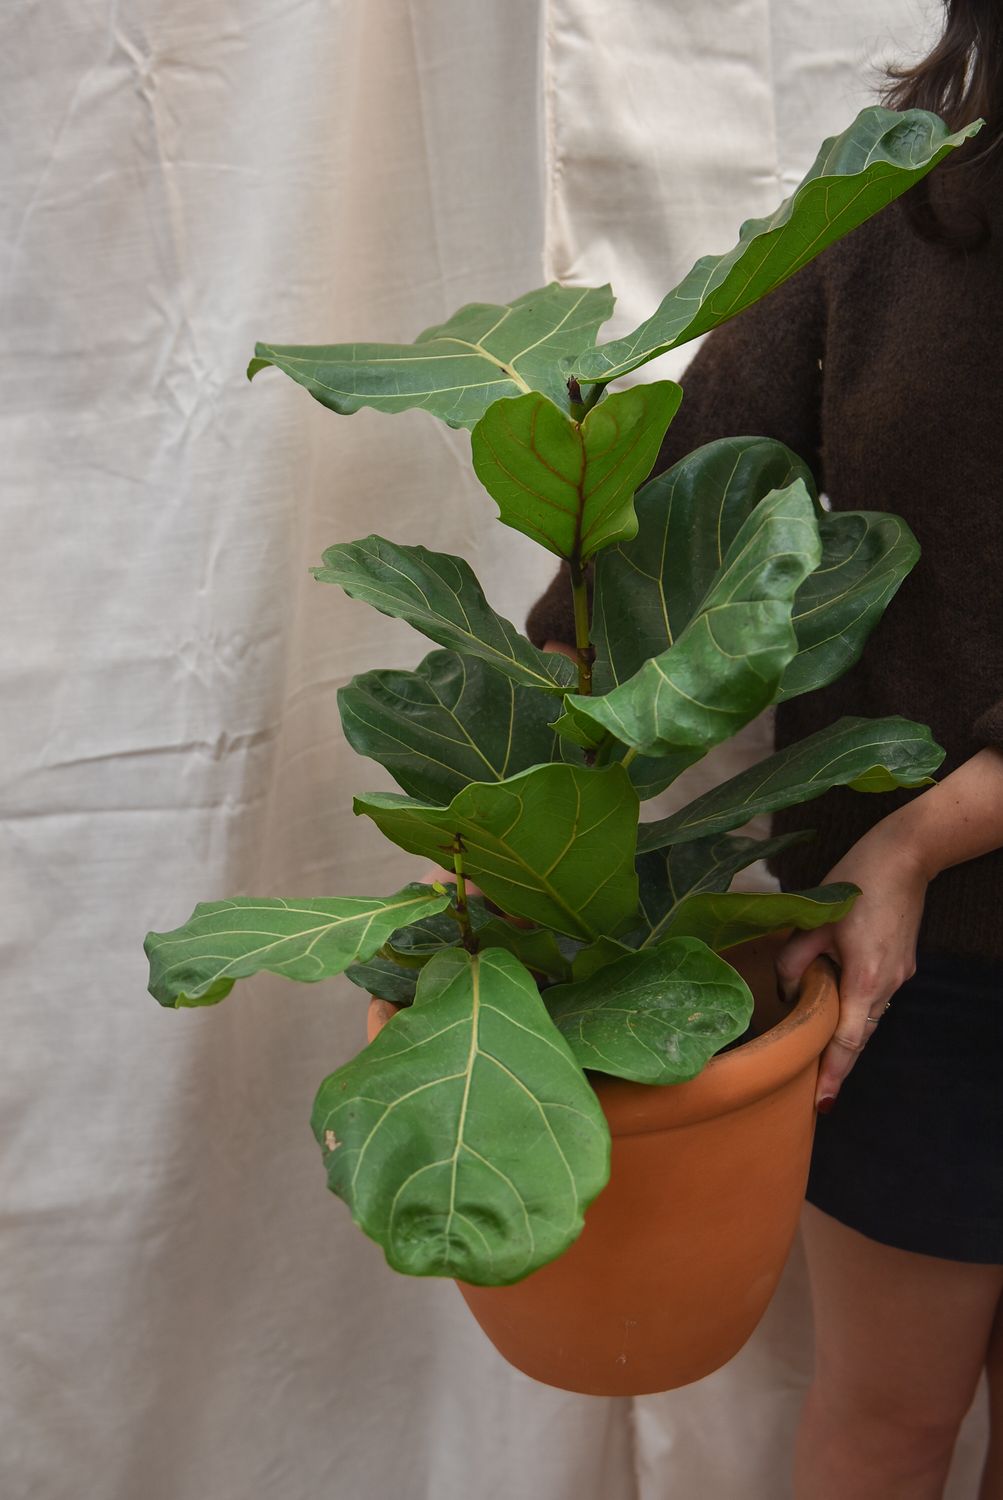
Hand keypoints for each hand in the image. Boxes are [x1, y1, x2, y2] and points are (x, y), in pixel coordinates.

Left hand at [774, 819, 929, 1111]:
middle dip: (837, 1062)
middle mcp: (888, 985)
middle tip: (813, 1089)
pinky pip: (876, 998)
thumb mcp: (813, 920)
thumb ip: (794, 960)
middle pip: (859, 1035)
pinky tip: (837, 1007)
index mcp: (865, 978)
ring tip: (819, 1054)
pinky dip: (857, 1010)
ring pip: (868, 1018)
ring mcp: (900, 976)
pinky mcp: (903, 964)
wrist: (906, 856)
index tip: (822, 1103)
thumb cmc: (856, 881)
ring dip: (846, 1035)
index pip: (848, 1040)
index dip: (833, 1072)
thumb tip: (787, 993)